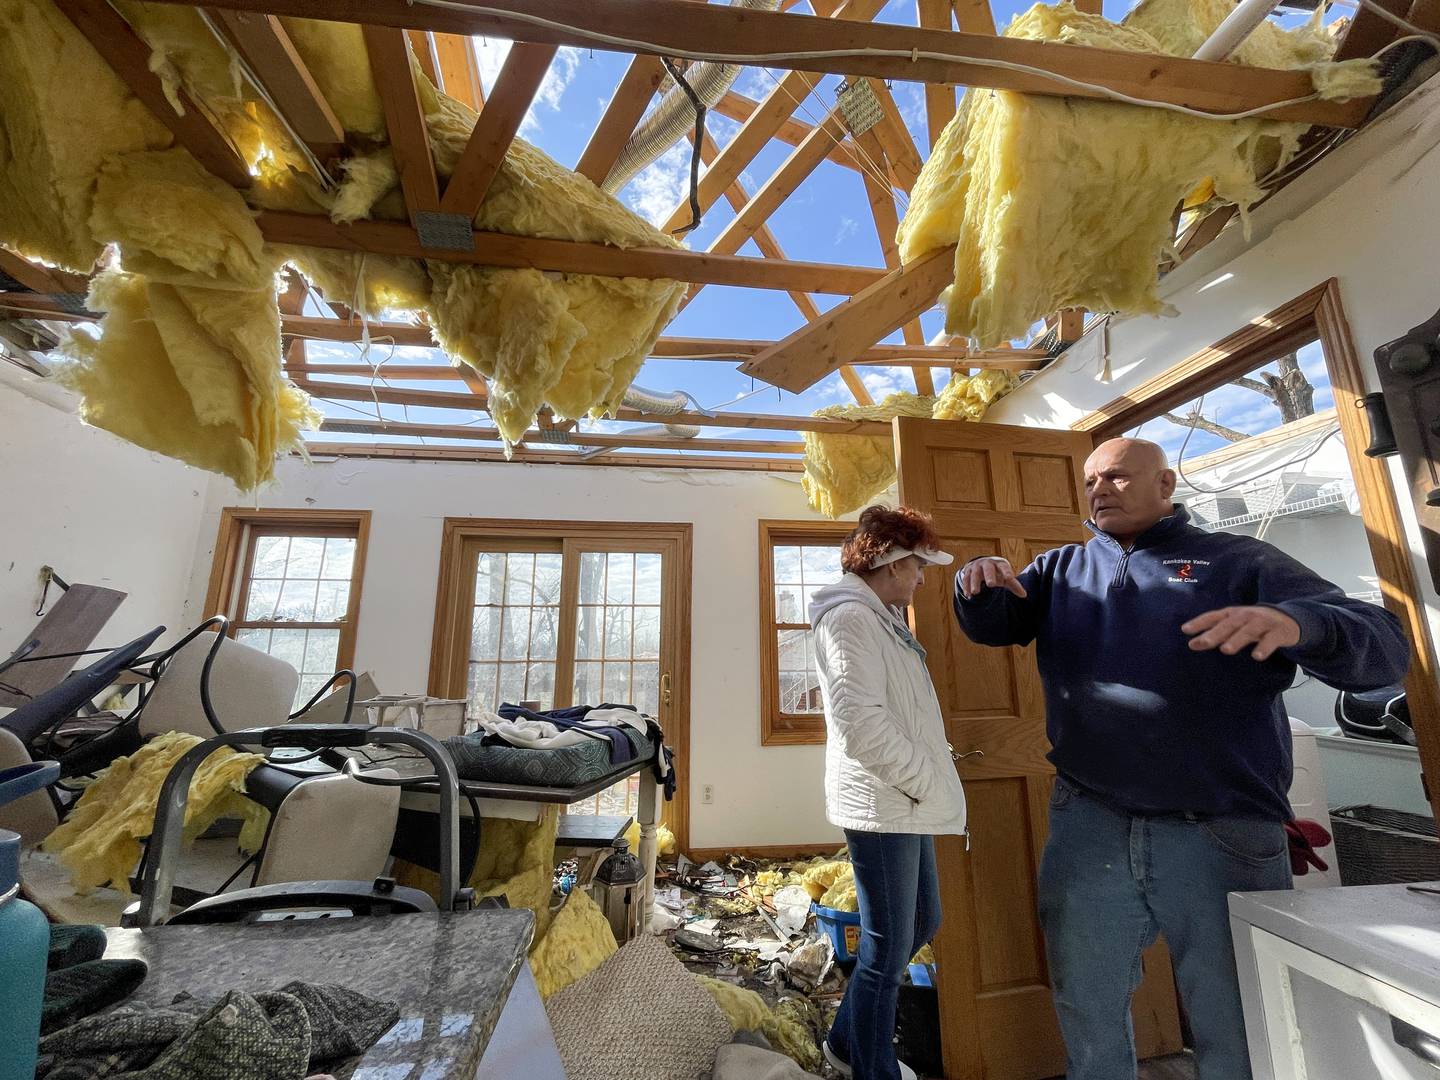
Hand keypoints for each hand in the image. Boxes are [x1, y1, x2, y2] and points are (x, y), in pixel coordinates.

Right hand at [961, 557, 1026, 598]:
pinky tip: (968, 595)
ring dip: (974, 583)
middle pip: (988, 569)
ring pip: (975, 574)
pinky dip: (966, 587)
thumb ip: (1014, 585)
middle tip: (991, 584)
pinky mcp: (968, 571)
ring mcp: (976, 566)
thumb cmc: (998, 572)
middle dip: (989, 576)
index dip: (1007, 572)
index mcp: (999, 564)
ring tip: (976, 593)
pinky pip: (966, 578)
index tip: (1010, 578)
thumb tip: (1024, 595)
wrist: (982, 564)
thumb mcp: (1006, 577)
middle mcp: (987, 563)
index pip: (1004, 567)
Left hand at [1182, 606, 1299, 660]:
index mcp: (1233, 613)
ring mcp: (1263, 623)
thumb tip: (1192, 643)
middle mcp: (1246, 616)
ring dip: (1237, 640)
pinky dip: (1264, 647)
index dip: (1200, 622)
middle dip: (1215, 633)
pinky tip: (1257, 656)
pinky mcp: (1279, 632)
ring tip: (1225, 650)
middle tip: (1202, 643)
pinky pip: (1271, 640)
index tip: (1185, 630)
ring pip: (1248, 631)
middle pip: (1229, 624)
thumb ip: (1216, 632)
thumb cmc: (1254, 623)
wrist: (1290, 619)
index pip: (1214, 616)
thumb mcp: (1235, 624)